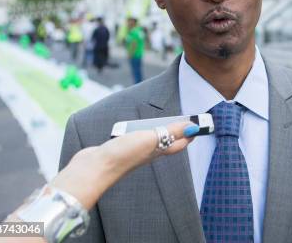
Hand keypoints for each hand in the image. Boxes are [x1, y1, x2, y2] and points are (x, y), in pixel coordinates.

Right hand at [50, 121, 196, 209]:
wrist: (94, 169)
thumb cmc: (123, 155)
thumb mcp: (151, 139)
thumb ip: (171, 132)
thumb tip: (194, 128)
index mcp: (158, 150)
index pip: (179, 142)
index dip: (189, 134)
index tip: (198, 126)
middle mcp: (148, 152)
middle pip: (166, 141)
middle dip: (175, 132)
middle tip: (183, 122)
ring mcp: (133, 152)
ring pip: (150, 141)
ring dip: (156, 132)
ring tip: (161, 123)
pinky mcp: (119, 150)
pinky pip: (133, 140)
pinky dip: (138, 133)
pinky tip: (133, 129)